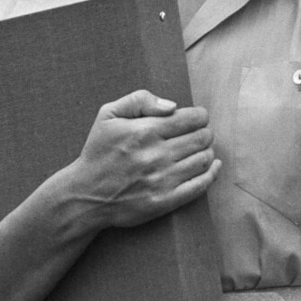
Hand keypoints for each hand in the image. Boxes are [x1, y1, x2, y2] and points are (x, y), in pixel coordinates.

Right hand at [70, 90, 220, 227]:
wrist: (86, 194)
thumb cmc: (98, 151)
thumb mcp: (108, 115)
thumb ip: (140, 100)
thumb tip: (173, 106)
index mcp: (145, 131)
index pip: (191, 118)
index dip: (200, 115)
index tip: (198, 117)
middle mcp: (156, 155)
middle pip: (201, 138)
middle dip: (205, 132)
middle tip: (200, 133)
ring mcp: (162, 179)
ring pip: (203, 159)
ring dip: (207, 151)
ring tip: (200, 148)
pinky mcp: (165, 201)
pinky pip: (200, 185)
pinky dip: (212, 173)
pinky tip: (213, 166)